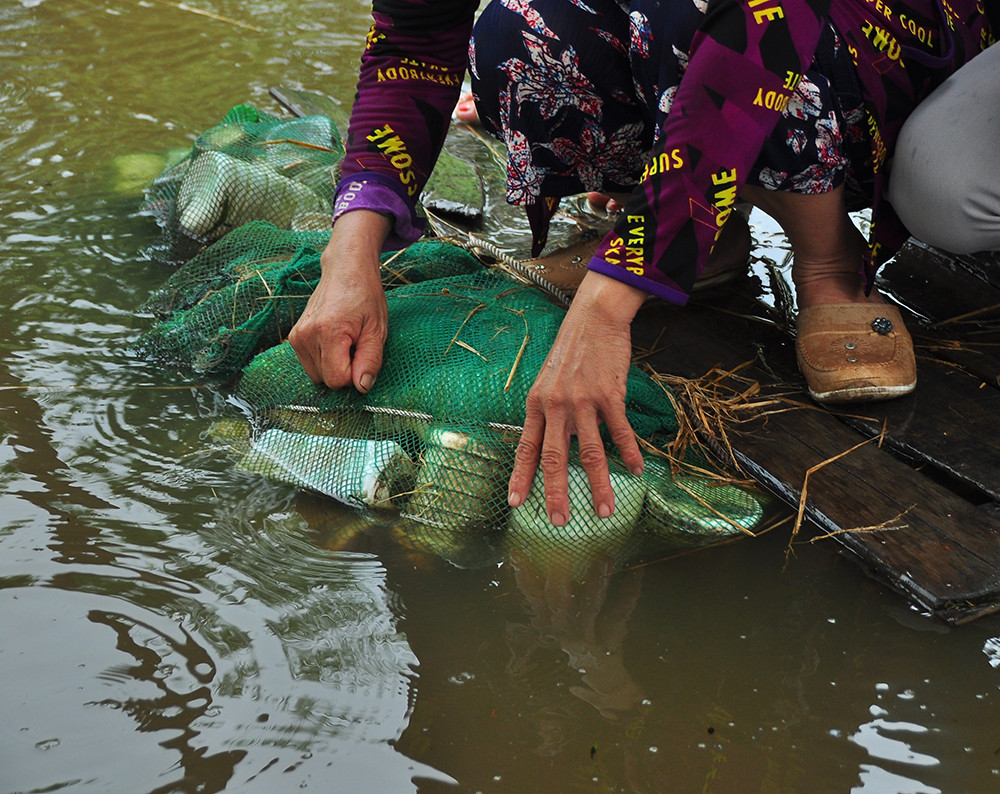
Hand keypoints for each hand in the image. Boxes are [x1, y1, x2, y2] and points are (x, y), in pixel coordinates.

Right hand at [288, 210, 391, 391]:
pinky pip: (310, 365)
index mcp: (329, 332)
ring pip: (317, 376)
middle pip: (326, 380)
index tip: (363, 353)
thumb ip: (371, 361)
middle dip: (345, 370)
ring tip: (346, 341)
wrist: (345, 270)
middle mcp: (306, 335)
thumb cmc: (365, 297)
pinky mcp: (294, 338)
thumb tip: (362, 387)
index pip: (337, 380)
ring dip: (334, 366)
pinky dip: (324, 360)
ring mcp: (297, 337)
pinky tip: (334, 341)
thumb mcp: (377, 330)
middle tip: (356, 344)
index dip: (355, 374)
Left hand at [507, 272, 647, 525]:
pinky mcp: (610, 394)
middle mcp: (556, 405)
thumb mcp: (547, 381)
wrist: (594, 318)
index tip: (515, 503)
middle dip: (556, 493)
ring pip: (590, 452)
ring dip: (599, 485)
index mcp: (537, 404)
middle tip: (559, 521)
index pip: (526, 448)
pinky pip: (620, 431)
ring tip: (604, 511)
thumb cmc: (571, 352)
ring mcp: (583, 401)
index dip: (521, 477)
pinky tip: (637, 470)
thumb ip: (547, 412)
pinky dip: (630, 453)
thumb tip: (547, 444)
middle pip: (554, 458)